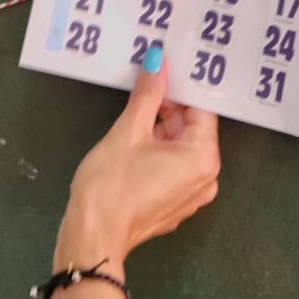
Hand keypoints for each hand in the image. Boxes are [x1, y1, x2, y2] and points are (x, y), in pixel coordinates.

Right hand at [55, 53, 220, 276]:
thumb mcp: (129, 130)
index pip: (201, 109)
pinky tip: (134, 141)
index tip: (164, 69)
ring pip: (180, 149)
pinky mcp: (173, 205)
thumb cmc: (111, 183)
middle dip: (169, 108)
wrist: (92, 236)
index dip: (182, 87)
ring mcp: (190, 196)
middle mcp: (206, 178)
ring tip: (135, 109)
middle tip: (145, 85)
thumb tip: (159, 62)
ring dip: (160, 129)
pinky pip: (172, 169)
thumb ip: (148, 95)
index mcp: (203, 158)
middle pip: (192, 129)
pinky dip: (157, 152)